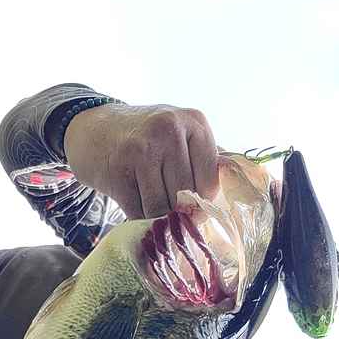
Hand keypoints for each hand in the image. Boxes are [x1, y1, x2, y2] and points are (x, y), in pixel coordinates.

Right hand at [64, 102, 219, 218]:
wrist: (93, 129)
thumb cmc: (145, 137)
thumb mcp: (180, 134)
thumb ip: (207, 159)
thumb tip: (245, 186)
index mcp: (194, 122)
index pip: (209, 182)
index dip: (201, 201)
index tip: (191, 204)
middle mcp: (169, 131)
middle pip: (184, 196)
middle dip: (177, 211)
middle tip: (168, 209)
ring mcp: (141, 150)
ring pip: (161, 208)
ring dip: (156, 217)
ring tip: (150, 204)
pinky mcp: (118, 172)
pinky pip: (138, 212)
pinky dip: (137, 216)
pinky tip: (134, 201)